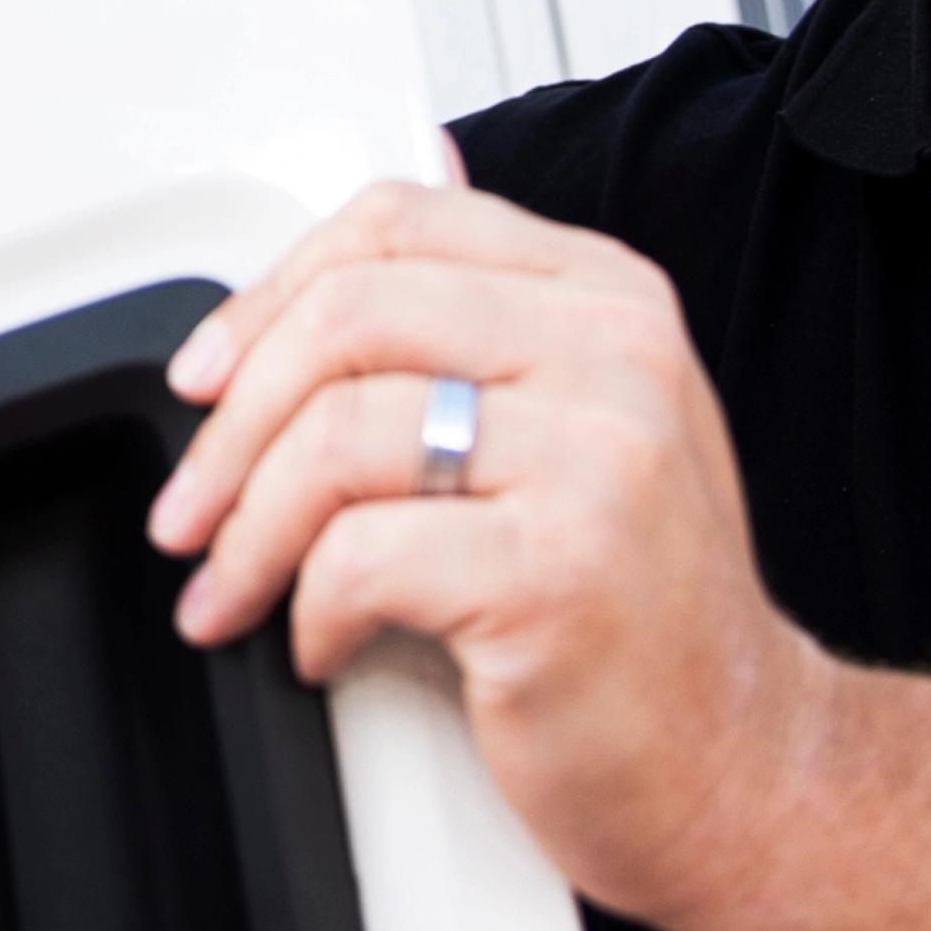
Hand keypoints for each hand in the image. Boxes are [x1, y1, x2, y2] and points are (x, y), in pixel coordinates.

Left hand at [144, 175, 830, 924]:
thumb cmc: (647, 608)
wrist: (737, 759)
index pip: (400, 224)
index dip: (270, 295)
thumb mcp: (593, 418)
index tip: (209, 376)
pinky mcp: (556, 572)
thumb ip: (492, 311)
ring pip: (337, 435)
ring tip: (236, 589)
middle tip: (193, 509)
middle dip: (230, 426)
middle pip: (351, 316)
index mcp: (612, 299)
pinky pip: (360, 557)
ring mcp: (596, 459)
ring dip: (246, 533)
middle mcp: (614, 356)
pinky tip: (325, 643)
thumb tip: (418, 170)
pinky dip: (308, 614)